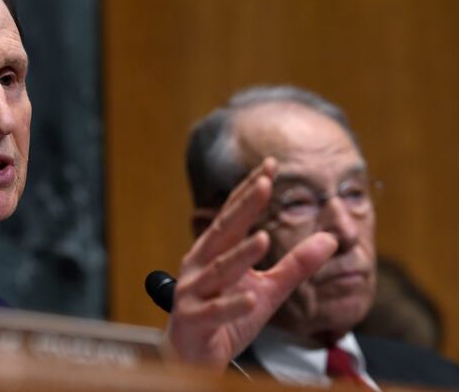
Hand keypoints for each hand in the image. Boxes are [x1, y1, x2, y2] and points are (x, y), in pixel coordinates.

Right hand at [165, 157, 337, 368]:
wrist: (192, 355)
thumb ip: (295, 265)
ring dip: (241, 255)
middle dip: (244, 207)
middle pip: (225, 231)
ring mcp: (193, 291)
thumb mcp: (268, 289)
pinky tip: (250, 298)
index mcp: (214, 251)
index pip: (233, 214)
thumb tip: (330, 239)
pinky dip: (232, 305)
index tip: (270, 165)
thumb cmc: (226, 317)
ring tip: (263, 238)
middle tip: (264, 183)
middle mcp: (199, 264)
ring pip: (219, 270)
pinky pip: (215, 312)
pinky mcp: (193, 320)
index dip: (249, 190)